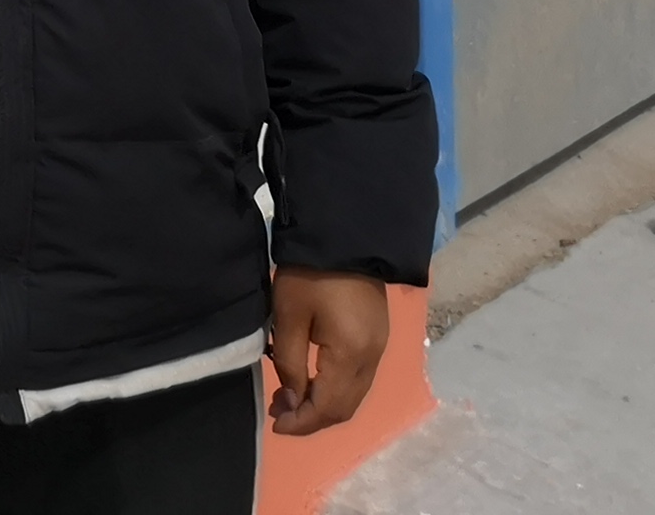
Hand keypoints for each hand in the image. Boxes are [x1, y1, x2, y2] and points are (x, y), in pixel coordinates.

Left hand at [263, 268, 391, 438]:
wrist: (344, 233)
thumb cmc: (310, 273)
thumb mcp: (289, 316)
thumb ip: (290, 363)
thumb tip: (294, 402)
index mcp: (352, 355)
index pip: (328, 407)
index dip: (302, 422)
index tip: (274, 421)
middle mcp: (373, 358)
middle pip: (345, 407)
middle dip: (312, 418)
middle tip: (279, 411)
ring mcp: (379, 347)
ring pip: (354, 395)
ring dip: (324, 405)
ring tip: (291, 398)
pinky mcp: (378, 336)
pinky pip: (358, 378)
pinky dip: (336, 389)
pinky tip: (313, 380)